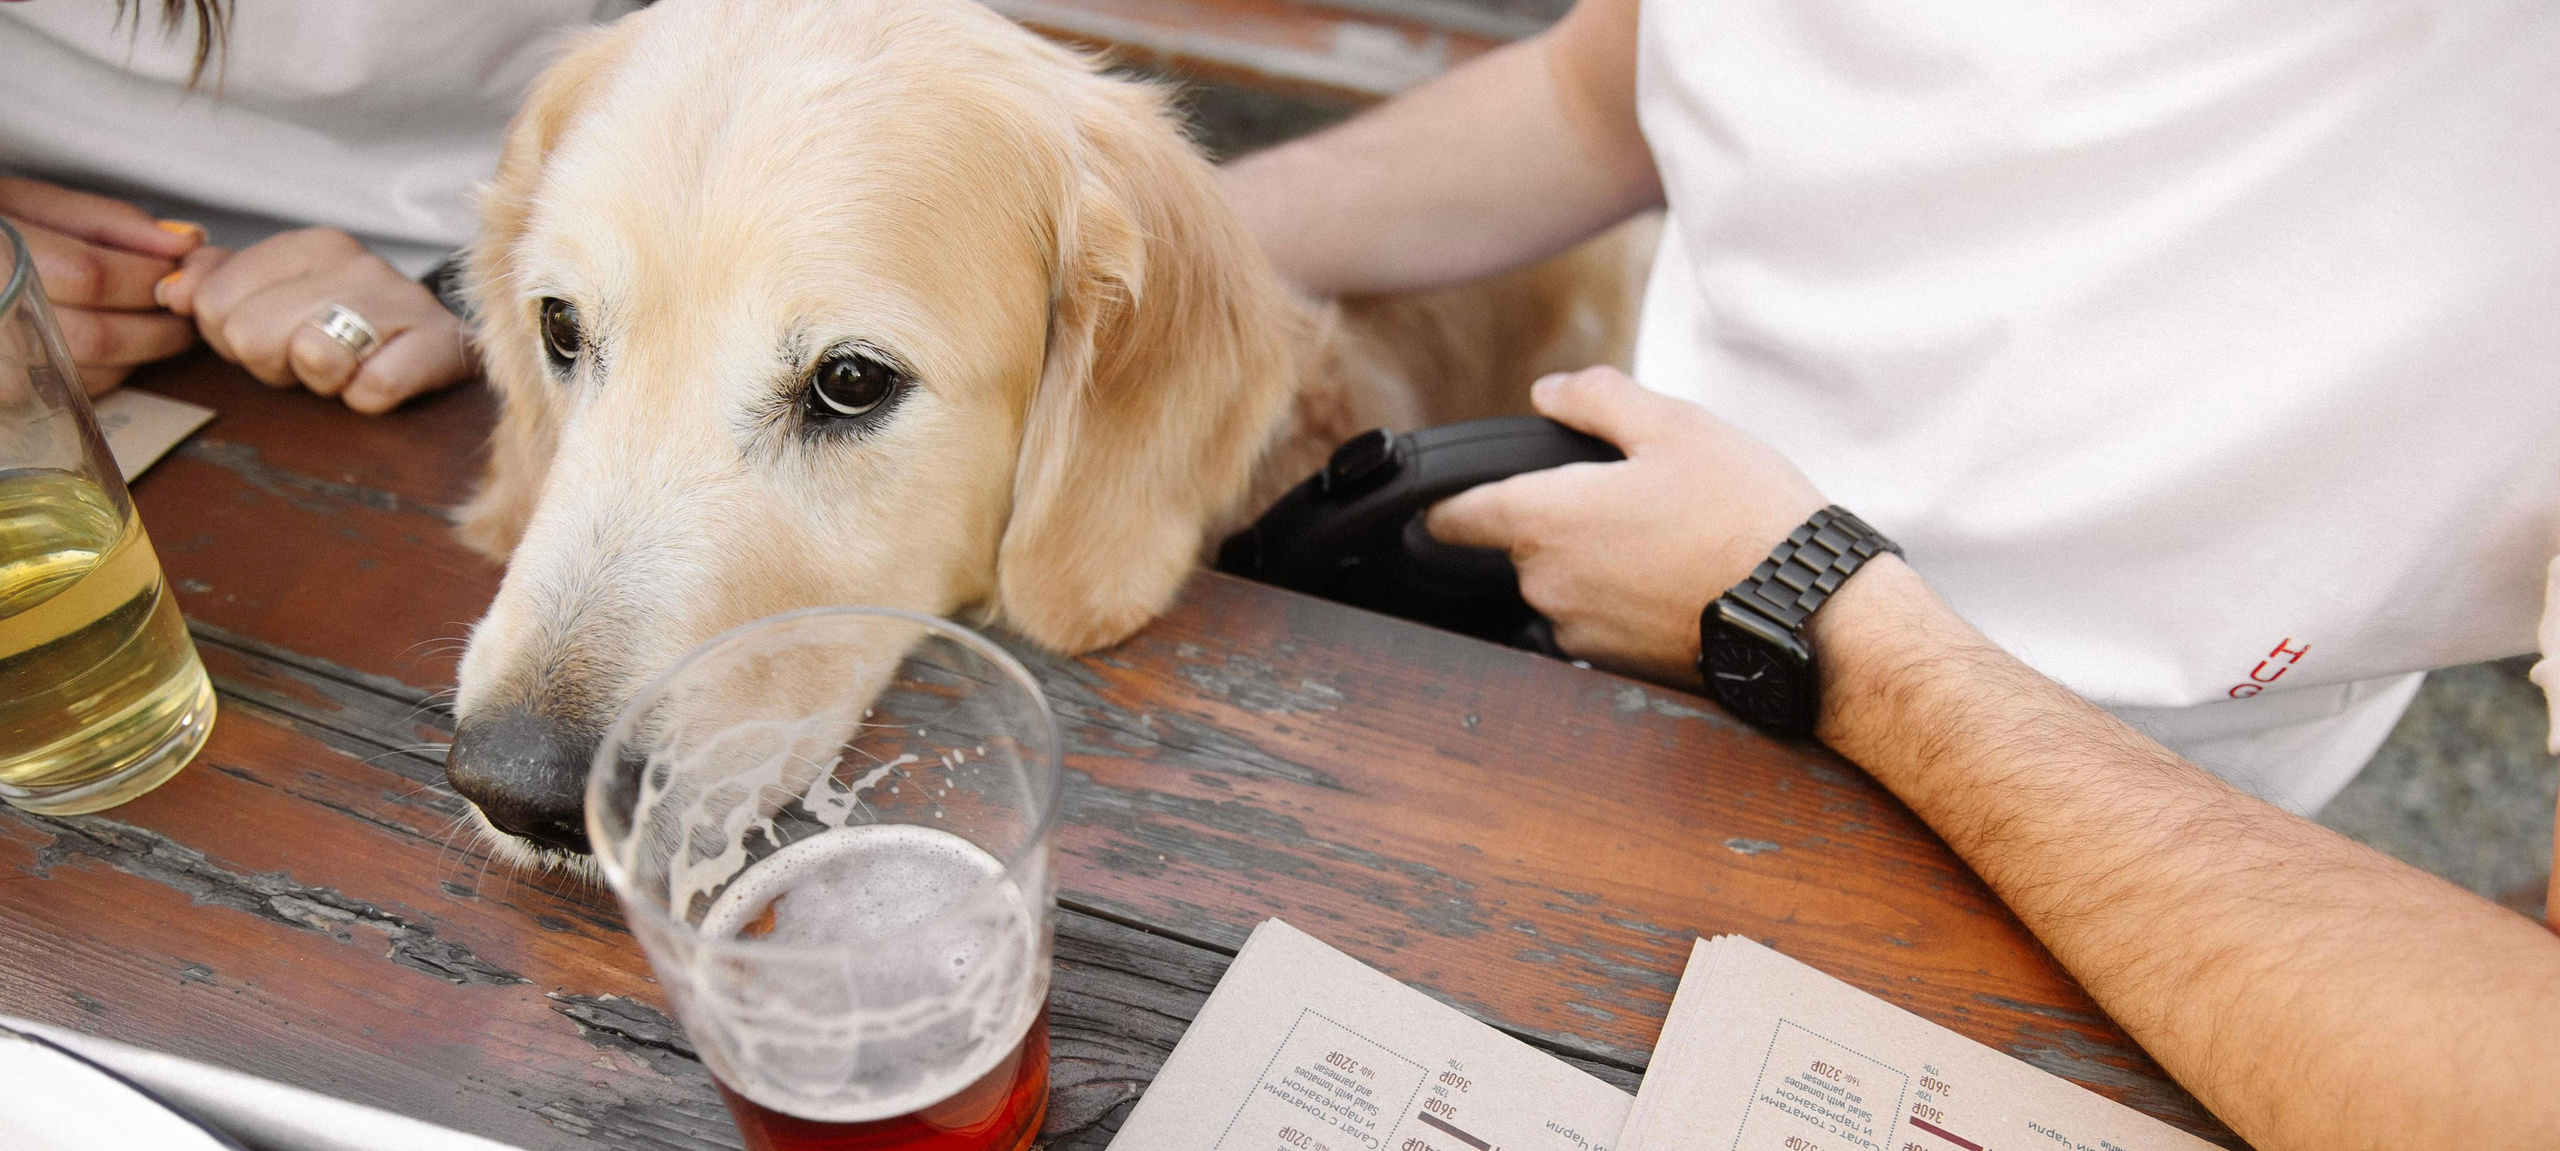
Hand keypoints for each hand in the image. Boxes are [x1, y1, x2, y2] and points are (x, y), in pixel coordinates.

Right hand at [0, 176, 205, 394]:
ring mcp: (3, 363)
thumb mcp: (31, 204)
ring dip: (144, 351)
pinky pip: (77, 390)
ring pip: (93, 372)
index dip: (149, 275)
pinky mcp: (12, 392)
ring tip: (159, 322)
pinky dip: (114, 369)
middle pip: (99, 336)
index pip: (92, 277)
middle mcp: (0, 314)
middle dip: (160, 324)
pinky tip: (120, 343)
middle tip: (184, 306)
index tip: (181, 269)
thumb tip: (184, 240)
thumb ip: (109, 221)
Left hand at [159, 227, 471, 413]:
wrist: (450, 347)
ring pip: (311, 358)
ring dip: (322, 382)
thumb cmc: (355, 327)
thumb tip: (170, 290)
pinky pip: (370, 391)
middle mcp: (356, 261)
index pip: (212, 301)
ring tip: (348, 368)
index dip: (232, 336)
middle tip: (312, 358)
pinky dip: (368, 400)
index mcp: (311, 243)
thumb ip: (215, 281)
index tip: (276, 336)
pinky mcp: (438, 345)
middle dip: (273, 363)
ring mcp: (400, 300)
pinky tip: (382, 379)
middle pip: (250, 335)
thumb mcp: (280, 294)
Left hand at [1426, 366, 1825, 682]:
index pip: (1455, 516)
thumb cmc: (1744, 514)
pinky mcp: (1614, 664)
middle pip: (1520, 544)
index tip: (1445, 501)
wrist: (1807, 612)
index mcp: (1545, 519)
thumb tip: (1548, 390)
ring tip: (1667, 541)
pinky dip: (1624, 601)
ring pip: (1562, 584)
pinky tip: (1676, 581)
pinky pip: (1597, 622)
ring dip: (1595, 563)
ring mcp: (1578, 631)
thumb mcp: (1674, 426)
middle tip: (1631, 498)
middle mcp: (1547, 583)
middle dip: (1559, 519)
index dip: (1448, 503)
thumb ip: (1596, 399)